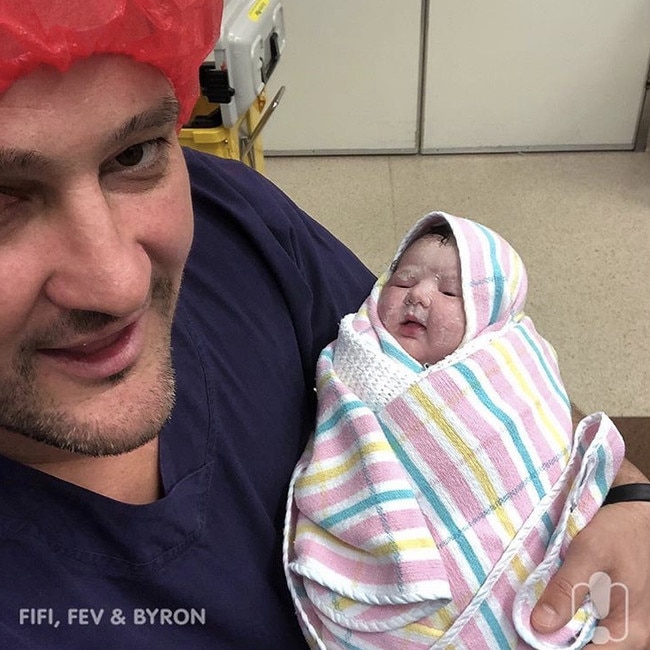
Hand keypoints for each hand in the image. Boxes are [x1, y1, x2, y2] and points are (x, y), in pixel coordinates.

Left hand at [531, 462, 649, 647]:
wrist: (636, 515)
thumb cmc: (618, 533)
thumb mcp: (588, 555)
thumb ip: (566, 590)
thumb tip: (539, 625)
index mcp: (630, 631)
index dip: (554, 649)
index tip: (526, 638)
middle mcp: (632, 635)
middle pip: (587, 648)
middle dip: (555, 641)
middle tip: (525, 625)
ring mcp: (624, 624)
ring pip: (587, 638)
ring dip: (561, 629)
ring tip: (534, 615)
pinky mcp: (614, 612)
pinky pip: (590, 625)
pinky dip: (569, 618)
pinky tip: (550, 606)